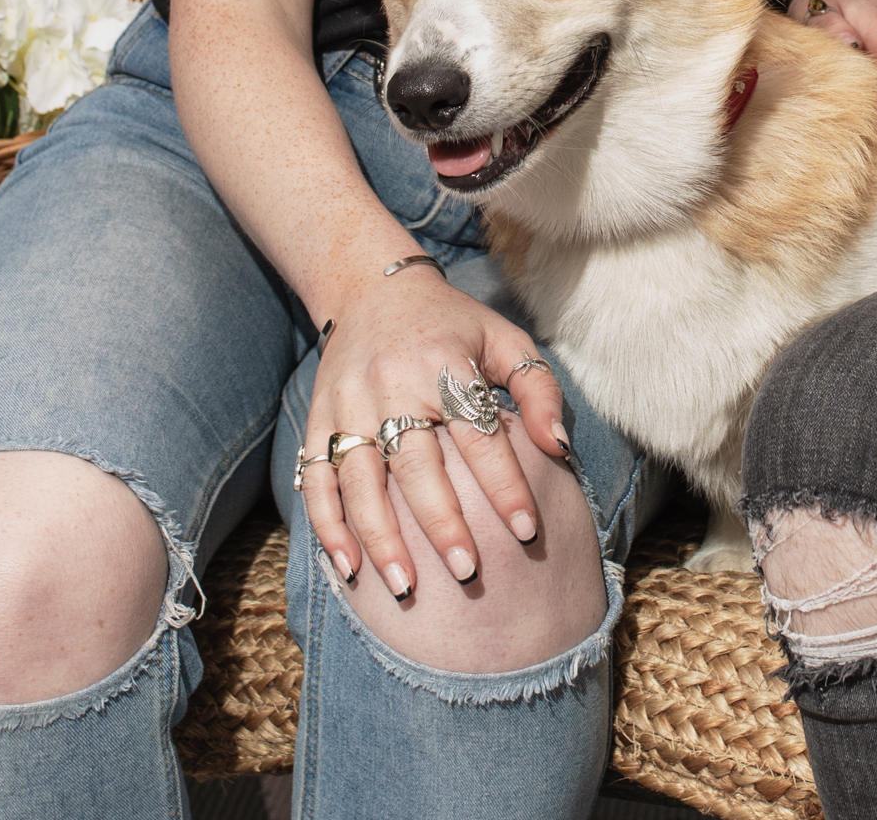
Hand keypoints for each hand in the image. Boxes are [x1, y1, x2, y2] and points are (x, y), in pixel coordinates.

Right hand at [295, 261, 569, 601]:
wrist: (371, 290)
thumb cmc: (454, 325)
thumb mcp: (505, 340)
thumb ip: (537, 390)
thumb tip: (559, 447)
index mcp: (444, 362)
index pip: (479, 434)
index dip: (505, 484)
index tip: (527, 530)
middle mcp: (391, 385)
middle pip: (416, 465)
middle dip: (441, 524)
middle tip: (467, 573)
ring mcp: (348, 404)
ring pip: (360, 480)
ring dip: (381, 538)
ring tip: (406, 587)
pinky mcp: (318, 419)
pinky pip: (317, 479)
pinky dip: (328, 526)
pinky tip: (348, 567)